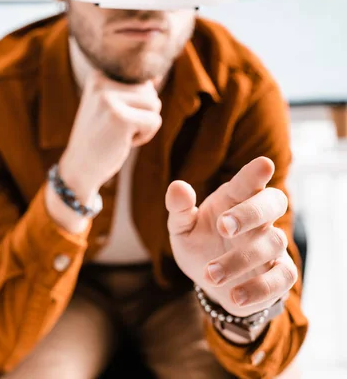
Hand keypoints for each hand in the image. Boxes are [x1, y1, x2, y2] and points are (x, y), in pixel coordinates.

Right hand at [59, 69, 161, 200]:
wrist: (79, 168)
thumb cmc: (101, 137)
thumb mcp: (110, 105)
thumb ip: (130, 89)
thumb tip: (157, 76)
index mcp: (98, 75)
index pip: (140, 80)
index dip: (136, 104)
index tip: (114, 118)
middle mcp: (101, 82)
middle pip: (149, 91)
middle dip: (142, 113)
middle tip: (117, 128)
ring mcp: (109, 99)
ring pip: (154, 104)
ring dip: (145, 124)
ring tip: (121, 133)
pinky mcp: (120, 118)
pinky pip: (154, 121)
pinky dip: (146, 136)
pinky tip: (123, 141)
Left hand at [165, 157, 297, 317]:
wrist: (212, 282)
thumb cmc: (199, 243)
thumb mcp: (182, 227)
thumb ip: (179, 209)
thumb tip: (177, 187)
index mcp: (235, 198)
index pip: (248, 181)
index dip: (256, 173)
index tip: (263, 165)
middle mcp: (258, 218)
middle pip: (273, 202)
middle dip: (251, 212)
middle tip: (223, 226)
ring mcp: (272, 245)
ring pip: (272, 242)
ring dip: (240, 259)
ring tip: (210, 275)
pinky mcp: (280, 274)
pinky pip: (283, 277)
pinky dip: (261, 288)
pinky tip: (235, 296)